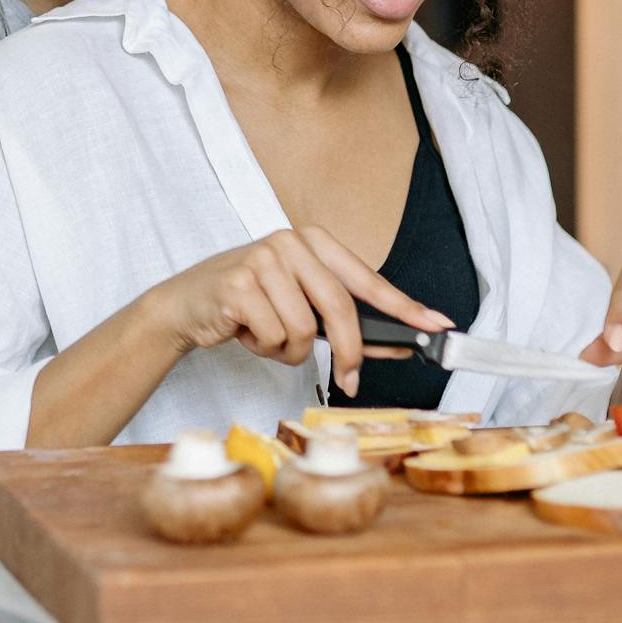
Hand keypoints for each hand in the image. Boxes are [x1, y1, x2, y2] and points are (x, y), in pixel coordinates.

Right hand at [153, 226, 449, 401]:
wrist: (185, 305)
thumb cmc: (248, 304)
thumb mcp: (297, 302)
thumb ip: (340, 318)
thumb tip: (396, 342)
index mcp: (312, 241)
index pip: (366, 279)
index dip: (403, 306)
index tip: (435, 325)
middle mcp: (289, 243)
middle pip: (340, 308)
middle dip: (349, 352)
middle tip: (350, 381)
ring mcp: (262, 261)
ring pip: (304, 330)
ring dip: (288, 350)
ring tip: (267, 336)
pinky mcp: (238, 285)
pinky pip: (274, 336)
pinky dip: (264, 348)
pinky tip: (246, 333)